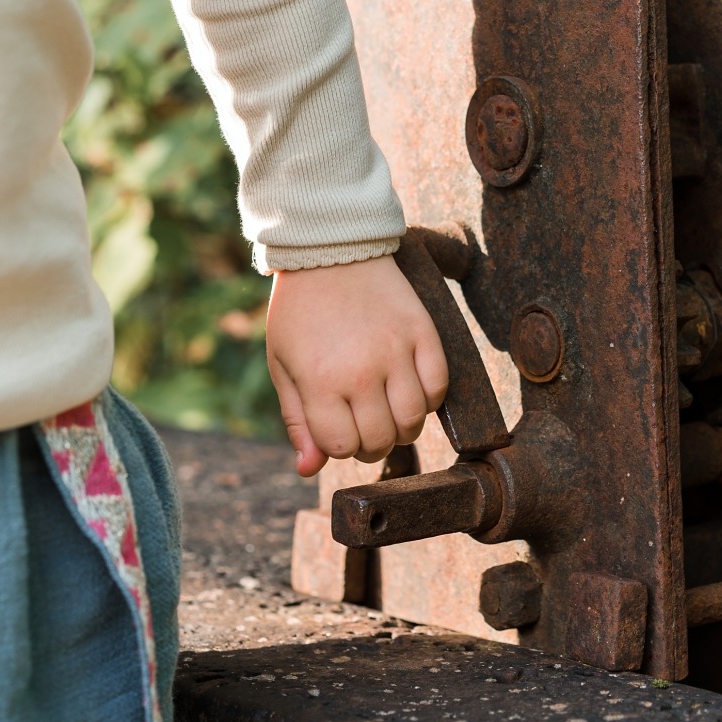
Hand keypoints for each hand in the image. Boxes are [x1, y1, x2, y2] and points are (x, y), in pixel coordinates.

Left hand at [266, 255, 448, 476]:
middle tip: (366, 427)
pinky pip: (438, 386)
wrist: (331, 251)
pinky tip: (411, 389)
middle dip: (373, 443)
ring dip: (404, 427)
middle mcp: (361, 371)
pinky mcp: (423, 332)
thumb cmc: (300, 312)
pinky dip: (429, 399)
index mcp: (320, 381)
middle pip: (381, 439)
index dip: (341, 447)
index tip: (339, 430)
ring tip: (390, 412)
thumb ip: (297, 420)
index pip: (343, 447)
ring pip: (415, 419)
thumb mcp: (283, 366)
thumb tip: (308, 470)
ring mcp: (396, 351)